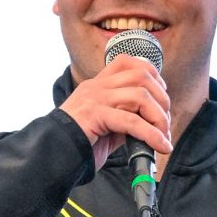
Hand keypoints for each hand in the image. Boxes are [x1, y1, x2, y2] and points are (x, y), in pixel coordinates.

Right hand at [58, 55, 171, 174]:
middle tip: (165, 123)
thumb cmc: (79, 143)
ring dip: (159, 117)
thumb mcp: (106, 125)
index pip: (128, 62)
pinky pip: (132, 121)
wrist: (51, 155)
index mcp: (97, 85)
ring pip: (140, 95)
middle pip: (141, 76)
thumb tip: (152, 123)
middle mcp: (96, 87)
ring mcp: (95, 98)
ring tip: (163, 136)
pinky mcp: (95, 115)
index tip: (161, 98)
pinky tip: (160, 145)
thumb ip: (125, 117)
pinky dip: (152, 134)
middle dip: (162, 98)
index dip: (152, 75)